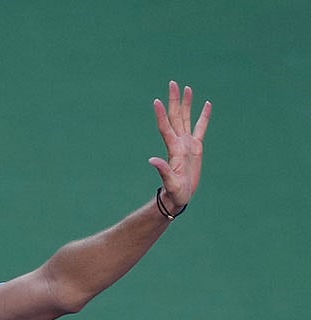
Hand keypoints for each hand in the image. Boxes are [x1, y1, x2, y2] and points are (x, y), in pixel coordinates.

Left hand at [149, 80, 211, 211]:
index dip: (162, 115)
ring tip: (187, 88)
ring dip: (186, 103)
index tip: (157, 101)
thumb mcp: (170, 182)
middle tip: (172, 83)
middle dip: (174, 100)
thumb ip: (163, 170)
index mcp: (173, 149)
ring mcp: (187, 143)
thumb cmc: (175, 192)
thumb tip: (152, 161)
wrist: (180, 196)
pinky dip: (204, 117)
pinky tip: (206, 104)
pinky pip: (201, 128)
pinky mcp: (196, 147)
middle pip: (176, 117)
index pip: (166, 127)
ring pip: (186, 118)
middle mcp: (178, 142)